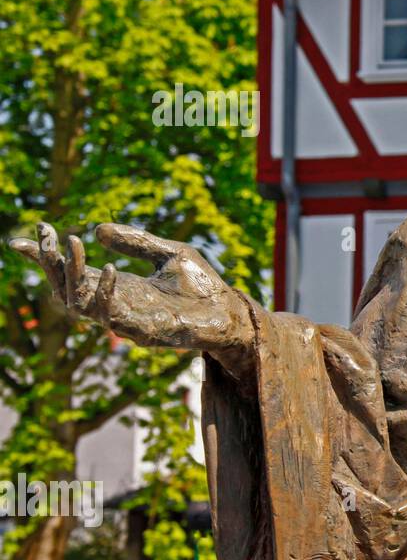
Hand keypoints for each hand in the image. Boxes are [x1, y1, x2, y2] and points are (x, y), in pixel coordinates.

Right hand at [10, 222, 255, 358]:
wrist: (232, 313)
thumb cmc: (205, 287)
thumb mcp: (169, 253)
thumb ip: (135, 242)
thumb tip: (96, 229)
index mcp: (118, 286)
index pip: (72, 273)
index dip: (45, 259)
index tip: (19, 240)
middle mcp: (114, 304)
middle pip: (64, 287)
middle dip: (49, 262)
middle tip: (46, 234)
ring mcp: (124, 319)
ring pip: (77, 302)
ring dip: (70, 273)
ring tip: (72, 242)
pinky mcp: (138, 330)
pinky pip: (109, 314)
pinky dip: (103, 292)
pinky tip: (108, 269)